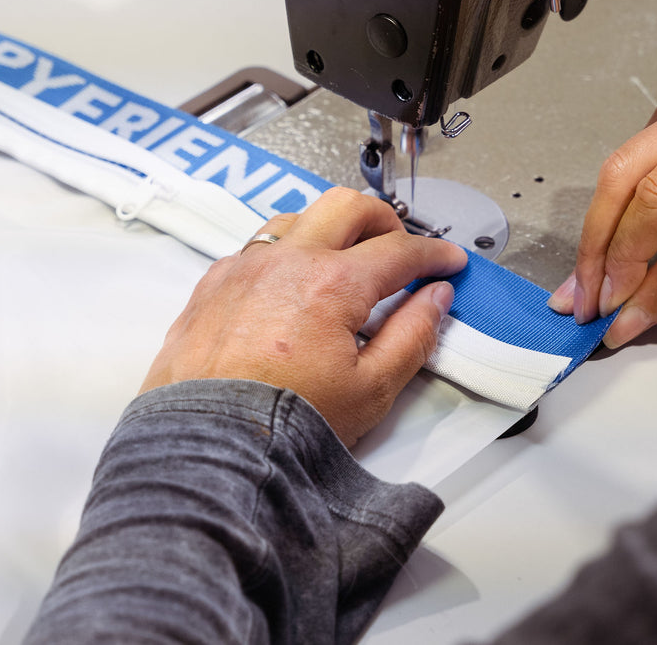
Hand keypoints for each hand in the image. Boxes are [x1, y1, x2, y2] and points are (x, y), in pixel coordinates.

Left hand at [141, 188, 468, 444]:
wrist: (209, 447)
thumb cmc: (282, 425)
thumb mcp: (370, 390)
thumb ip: (412, 336)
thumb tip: (434, 299)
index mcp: (331, 283)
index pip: (399, 250)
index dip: (433, 253)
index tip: (447, 261)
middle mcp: (286, 261)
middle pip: (348, 207)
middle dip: (384, 221)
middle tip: (401, 248)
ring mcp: (244, 267)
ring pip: (298, 218)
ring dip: (330, 230)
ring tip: (345, 263)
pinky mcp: (213, 284)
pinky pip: (256, 247)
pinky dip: (285, 254)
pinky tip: (292, 286)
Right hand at [548, 67, 656, 345]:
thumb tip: (623, 318)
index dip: (625, 255)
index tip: (606, 308)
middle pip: (625, 173)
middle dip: (600, 246)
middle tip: (583, 301)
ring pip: (621, 168)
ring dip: (607, 231)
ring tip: (608, 283)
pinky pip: (634, 160)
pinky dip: (628, 209)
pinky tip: (645, 242)